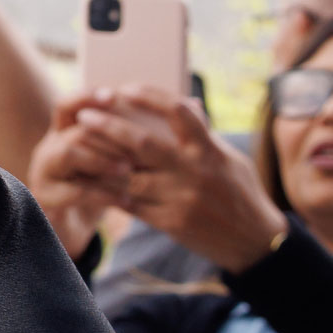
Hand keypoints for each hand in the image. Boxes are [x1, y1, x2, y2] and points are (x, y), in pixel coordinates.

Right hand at [23, 107, 124, 259]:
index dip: (86, 98)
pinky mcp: (45, 199)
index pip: (67, 106)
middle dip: (107, 136)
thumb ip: (128, 140)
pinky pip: (73, 191)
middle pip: (74, 129)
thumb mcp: (108, 161)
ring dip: (101, 160)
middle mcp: (49, 148)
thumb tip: (179, 110)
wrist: (69, 227)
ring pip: (67, 153)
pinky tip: (126, 199)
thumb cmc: (96, 187)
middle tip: (137, 149)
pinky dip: (102, 194)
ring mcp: (43, 173)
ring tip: (128, 171)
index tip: (112, 96)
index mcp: (63, 134)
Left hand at [38, 92, 287, 275]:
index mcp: (208, 150)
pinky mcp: (169, 223)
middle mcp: (193, 172)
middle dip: (109, 127)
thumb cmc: (242, 194)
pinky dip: (107, 191)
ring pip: (128, 176)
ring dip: (99, 162)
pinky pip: (130, 204)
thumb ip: (204, 135)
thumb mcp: (230, 159)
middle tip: (84, 115)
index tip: (126, 89)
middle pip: (142, 143)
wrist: (255, 243)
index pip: (178, 113)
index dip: (150, 97)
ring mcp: (180, 199)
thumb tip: (188, 104)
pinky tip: (88, 180)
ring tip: (76, 148)